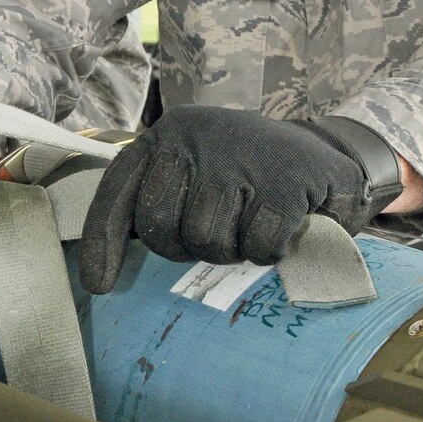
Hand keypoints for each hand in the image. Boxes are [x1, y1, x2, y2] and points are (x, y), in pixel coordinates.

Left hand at [78, 106, 401, 294]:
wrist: (323, 154)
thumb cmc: (245, 175)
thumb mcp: (195, 174)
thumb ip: (157, 203)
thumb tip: (105, 270)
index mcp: (167, 136)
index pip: (119, 192)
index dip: (103, 242)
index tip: (99, 285)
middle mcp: (197, 136)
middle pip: (162, 229)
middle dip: (186, 247)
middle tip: (218, 232)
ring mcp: (242, 155)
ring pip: (208, 241)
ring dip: (232, 248)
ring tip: (250, 223)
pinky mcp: (286, 179)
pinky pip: (258, 244)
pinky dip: (269, 249)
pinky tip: (282, 226)